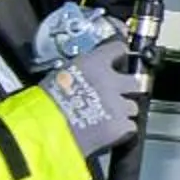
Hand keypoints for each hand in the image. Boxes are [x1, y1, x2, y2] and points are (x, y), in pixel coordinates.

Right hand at [39, 38, 147, 159]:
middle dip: (128, 88)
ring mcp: (118, 105)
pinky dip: (122, 129)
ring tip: (109, 117)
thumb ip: (80, 72)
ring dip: (123, 111)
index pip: (117, 49)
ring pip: (132, 107)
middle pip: (134, 82)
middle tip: (119, 94)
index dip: (119, 53)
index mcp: (95, 63)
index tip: (120, 54)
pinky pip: (129, 126)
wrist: (45, 128)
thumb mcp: (61, 75)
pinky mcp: (120, 127)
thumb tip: (85, 76)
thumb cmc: (46, 102)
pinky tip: (109, 130)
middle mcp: (111, 81)